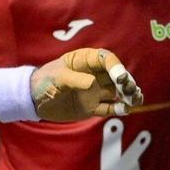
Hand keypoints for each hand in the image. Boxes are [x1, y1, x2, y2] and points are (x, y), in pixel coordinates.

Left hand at [28, 48, 142, 121]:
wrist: (34, 100)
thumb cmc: (44, 81)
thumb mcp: (57, 78)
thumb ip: (74, 80)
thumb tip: (92, 83)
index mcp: (86, 60)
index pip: (106, 60)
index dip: (116, 67)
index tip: (120, 78)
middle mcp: (95, 74)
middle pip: (116, 76)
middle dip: (126, 82)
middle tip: (131, 91)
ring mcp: (95, 90)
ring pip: (117, 92)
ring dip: (128, 95)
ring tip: (135, 100)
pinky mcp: (93, 106)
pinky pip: (109, 107)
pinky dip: (118, 108)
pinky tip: (126, 110)